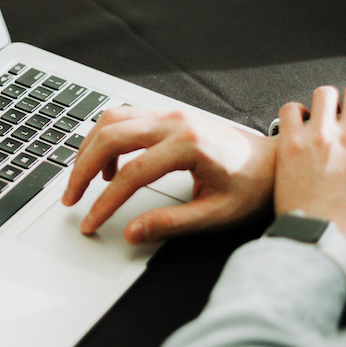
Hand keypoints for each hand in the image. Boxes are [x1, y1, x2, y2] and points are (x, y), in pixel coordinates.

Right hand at [62, 107, 275, 243]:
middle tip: (71, 198)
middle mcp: (176, 121)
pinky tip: (109, 166)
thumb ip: (171, 224)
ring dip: (89, 149)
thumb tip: (133, 233)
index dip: (105, 202)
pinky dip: (106, 138)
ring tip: (83, 182)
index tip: (91, 222)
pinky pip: (124, 117)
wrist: (273, 162)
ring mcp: (170, 113)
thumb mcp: (215, 214)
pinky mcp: (168, 114)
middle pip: (111, 136)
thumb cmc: (251, 186)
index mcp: (189, 145)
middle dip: (82, 169)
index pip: (131, 174)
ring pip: (111, 120)